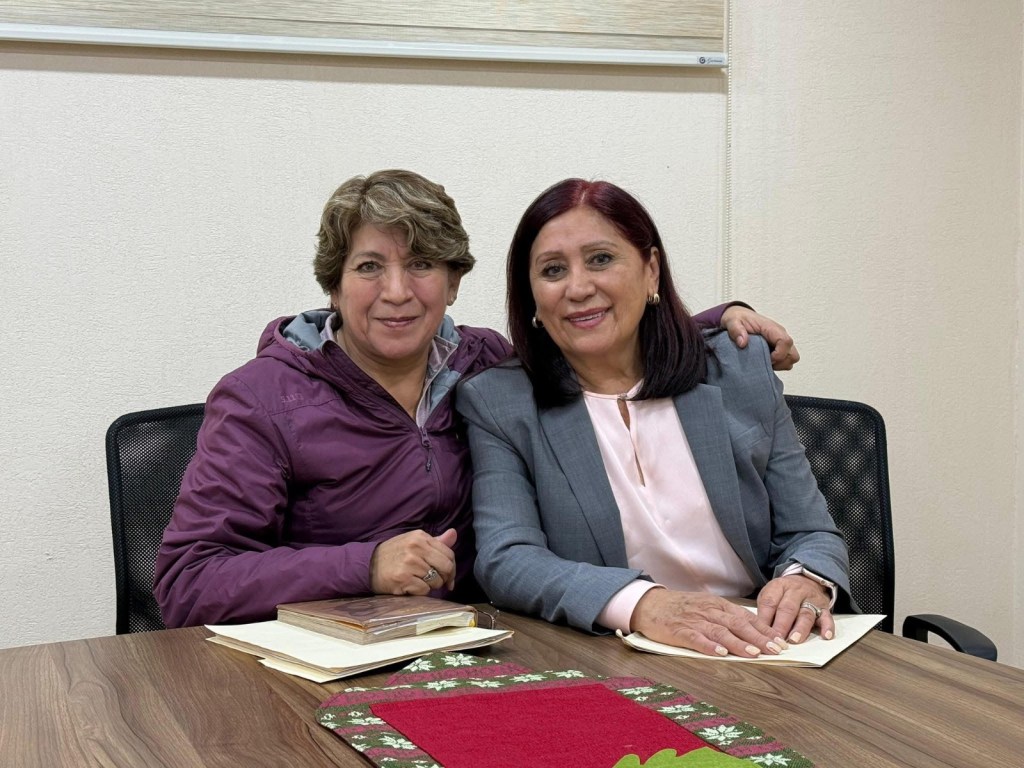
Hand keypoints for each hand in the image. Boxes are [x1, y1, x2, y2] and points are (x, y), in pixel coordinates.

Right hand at [370, 528, 456, 594]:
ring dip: (431, 585)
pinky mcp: (403, 579)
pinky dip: (420, 591)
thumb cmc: (394, 554)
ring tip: (419, 581)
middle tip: (440, 583)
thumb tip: (454, 533)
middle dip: (446, 578)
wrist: (368, 565)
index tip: (449, 576)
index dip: (452, 568)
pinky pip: (424, 590)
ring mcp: (409, 563)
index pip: (449, 554)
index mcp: (420, 537)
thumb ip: (436, 541)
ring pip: (436, 581)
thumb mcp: (414, 542)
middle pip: (446, 567)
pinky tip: (411, 586)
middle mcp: (416, 548)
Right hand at [631, 589, 788, 657]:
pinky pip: (696, 639)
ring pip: (721, 632)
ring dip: (739, 643)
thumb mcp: (706, 606)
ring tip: (754, 654)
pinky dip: (709, 646)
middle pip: (738, 624)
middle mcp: (709, 611)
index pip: (746, 617)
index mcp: (717, 605)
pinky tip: (720, 653)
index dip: (764, 629)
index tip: (780, 641)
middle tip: (776, 650)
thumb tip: (752, 629)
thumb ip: (726, 616)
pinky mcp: (679, 631)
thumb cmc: (680, 607)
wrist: (650, 604)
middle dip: (759, 638)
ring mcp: (694, 621)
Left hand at [721, 305, 799, 370]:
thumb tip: (742, 343)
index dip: (778, 355)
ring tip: (764, 362)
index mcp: (771, 328)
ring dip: (780, 364)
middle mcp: (779, 334)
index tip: (766, 359)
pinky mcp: (777, 347)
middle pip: (793, 354)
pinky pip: (785, 360)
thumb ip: (736, 331)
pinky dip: (777, 364)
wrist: (738, 317)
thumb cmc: (738, 319)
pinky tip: (764, 362)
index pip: (785, 342)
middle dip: (781, 362)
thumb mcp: (732, 322)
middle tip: (766, 362)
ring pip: (791, 358)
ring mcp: (779, 342)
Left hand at [756, 575, 834, 642]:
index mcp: (778, 587)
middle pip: (787, 608)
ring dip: (800, 628)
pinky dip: (827, 626)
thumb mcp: (771, 595)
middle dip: (781, 625)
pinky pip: (827, 617)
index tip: (761, 633)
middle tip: (776, 640)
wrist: (807, 580)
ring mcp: (811, 599)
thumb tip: (759, 632)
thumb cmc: (784, 594)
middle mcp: (795, 592)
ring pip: (806, 614)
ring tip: (794, 640)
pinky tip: (825, 636)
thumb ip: (766, 611)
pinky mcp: (824, 608)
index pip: (769, 602)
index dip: (764, 618)